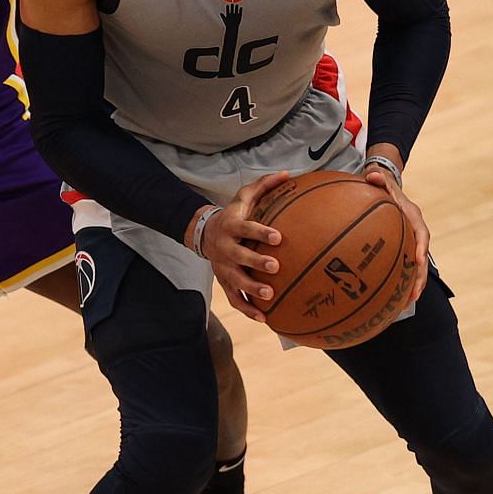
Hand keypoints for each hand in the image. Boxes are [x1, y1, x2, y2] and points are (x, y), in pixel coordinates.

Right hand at [192, 171, 288, 322]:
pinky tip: (265, 319)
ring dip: (251, 290)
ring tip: (270, 296)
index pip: (245, 228)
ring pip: (235, 281)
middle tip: (275, 268)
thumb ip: (264, 186)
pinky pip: (235, 299)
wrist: (204, 233)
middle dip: (256, 263)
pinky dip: (248, 310)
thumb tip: (288, 174)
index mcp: (231, 226)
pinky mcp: (224, 282)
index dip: (260, 232)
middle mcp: (225, 248)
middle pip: (239, 257)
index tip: (278, 237)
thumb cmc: (232, 214)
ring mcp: (223, 267)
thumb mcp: (243, 197)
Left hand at [363, 153, 428, 303]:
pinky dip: (402, 281)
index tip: (419, 260)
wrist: (384, 185)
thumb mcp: (379, 179)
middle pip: (422, 256)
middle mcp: (415, 230)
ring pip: (416, 265)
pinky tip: (394, 298)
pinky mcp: (402, 248)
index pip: (421, 233)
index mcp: (412, 215)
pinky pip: (405, 266)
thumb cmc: (380, 185)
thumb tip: (373, 175)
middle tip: (415, 293)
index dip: (422, 247)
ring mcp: (410, 241)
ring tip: (408, 302)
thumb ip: (377, 178)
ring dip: (414, 283)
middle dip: (420, 275)